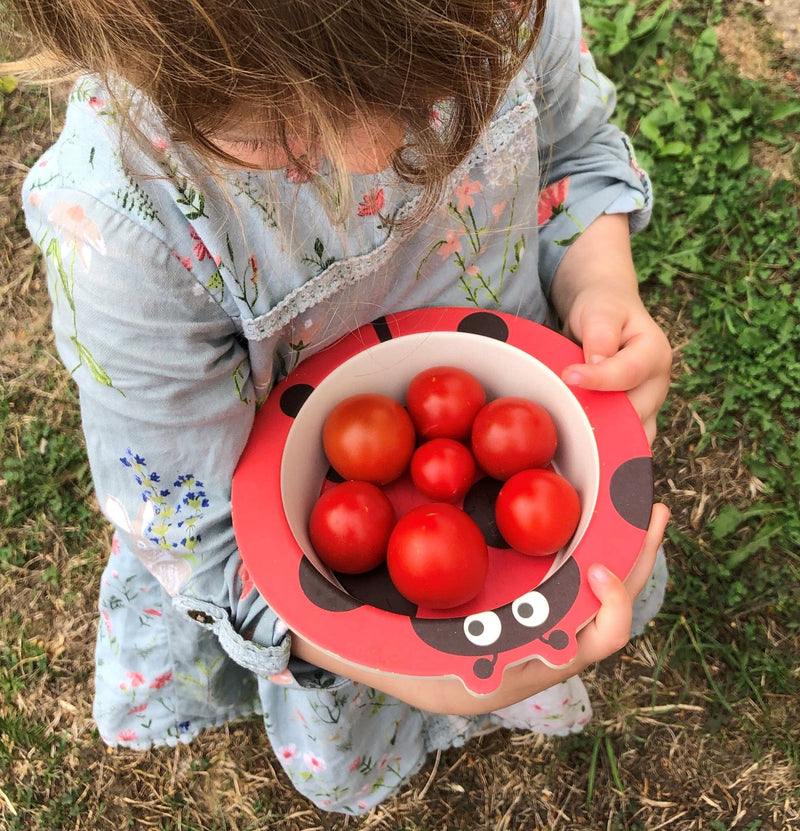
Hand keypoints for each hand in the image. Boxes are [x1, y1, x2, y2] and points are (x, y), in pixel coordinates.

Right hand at [290, 504, 668, 714]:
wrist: (343, 632)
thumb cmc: (350, 635)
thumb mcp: (353, 632)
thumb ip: (364, 621)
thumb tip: (356, 610)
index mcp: (493, 673)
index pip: (574, 654)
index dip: (602, 614)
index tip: (597, 566)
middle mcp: (517, 655)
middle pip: (598, 622)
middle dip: (631, 571)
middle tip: (650, 514)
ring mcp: (521, 627)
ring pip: (588, 598)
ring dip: (616, 552)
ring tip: (638, 505)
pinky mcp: (515, 602)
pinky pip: (562, 578)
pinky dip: (581, 543)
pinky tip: (583, 507)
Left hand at [550, 213, 671, 444]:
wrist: (606, 314)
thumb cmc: (602, 309)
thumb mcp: (600, 310)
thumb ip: (600, 334)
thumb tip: (596, 363)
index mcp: (654, 352)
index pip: (628, 373)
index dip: (598, 379)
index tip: (569, 377)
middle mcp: (656, 384)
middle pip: (633, 413)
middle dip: (600, 418)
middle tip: (565, 417)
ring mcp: (648, 406)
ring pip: (633, 437)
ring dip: (605, 442)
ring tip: (575, 441)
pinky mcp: (634, 420)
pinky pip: (624, 444)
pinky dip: (606, 450)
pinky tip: (583, 451)